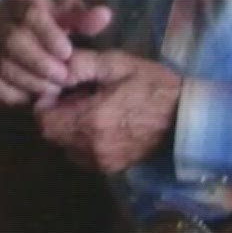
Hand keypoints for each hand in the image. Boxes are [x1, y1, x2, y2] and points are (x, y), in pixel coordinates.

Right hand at [0, 0, 113, 106]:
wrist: (0, 33)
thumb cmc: (41, 24)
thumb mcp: (61, 15)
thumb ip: (82, 17)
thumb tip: (105, 15)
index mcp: (18, 2)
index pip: (30, 13)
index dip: (48, 34)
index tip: (67, 52)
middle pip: (13, 41)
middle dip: (41, 63)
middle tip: (65, 78)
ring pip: (3, 66)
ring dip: (32, 81)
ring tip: (54, 90)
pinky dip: (15, 95)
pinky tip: (34, 98)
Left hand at [33, 50, 182, 173]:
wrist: (187, 117)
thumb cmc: (153, 85)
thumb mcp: (117, 64)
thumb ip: (81, 64)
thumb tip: (55, 66)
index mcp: (91, 121)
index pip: (44, 121)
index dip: (45, 104)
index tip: (58, 89)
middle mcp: (92, 148)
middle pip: (53, 136)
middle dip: (56, 115)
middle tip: (75, 96)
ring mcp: (102, 162)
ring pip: (66, 147)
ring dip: (68, 130)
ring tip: (89, 109)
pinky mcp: (112, 168)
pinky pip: (83, 156)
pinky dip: (82, 142)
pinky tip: (101, 124)